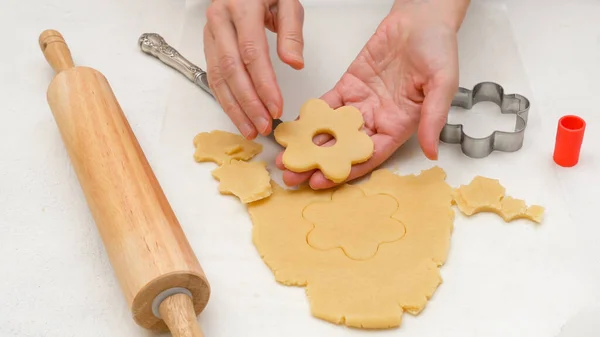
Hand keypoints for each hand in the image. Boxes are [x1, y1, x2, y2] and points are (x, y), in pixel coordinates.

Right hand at [203, 0, 304, 138]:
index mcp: (242, 7)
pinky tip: (238, 116)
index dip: (264, 84)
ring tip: (251, 129)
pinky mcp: (208, 44)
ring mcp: (210, 33)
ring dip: (234, 107)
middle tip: (263, 125)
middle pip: (232, 69)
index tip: (276, 107)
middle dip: (248, 102)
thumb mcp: (287, 1)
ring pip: (218, 76)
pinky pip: (214, 76)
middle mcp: (220, 20)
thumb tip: (294, 63)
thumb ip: (292, 32)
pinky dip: (225, 99)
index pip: (251, 52)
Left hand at [276, 10, 460, 188]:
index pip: (368, 156)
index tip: (321, 181)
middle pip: (344, 149)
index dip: (345, 170)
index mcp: (400, 125)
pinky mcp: (349, 86)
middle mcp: (378, 119)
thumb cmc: (439, 49)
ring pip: (331, 131)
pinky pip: (326, 106)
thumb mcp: (444, 84)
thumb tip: (432, 153)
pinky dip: (309, 117)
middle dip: (318, 164)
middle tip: (292, 176)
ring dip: (309, 145)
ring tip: (285, 158)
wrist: (421, 19)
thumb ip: (434, 118)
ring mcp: (361, 104)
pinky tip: (293, 128)